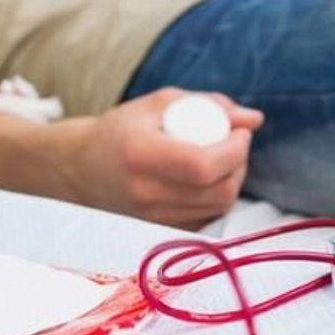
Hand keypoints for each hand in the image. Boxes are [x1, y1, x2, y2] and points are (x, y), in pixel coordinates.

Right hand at [61, 87, 263, 229]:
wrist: (80, 170)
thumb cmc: (120, 130)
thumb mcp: (156, 104)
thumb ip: (207, 104)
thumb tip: (254, 119)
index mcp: (140, 155)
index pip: (203, 165)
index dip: (235, 150)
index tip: (239, 132)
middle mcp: (144, 193)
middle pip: (217, 190)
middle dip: (239, 165)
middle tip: (236, 144)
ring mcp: (150, 217)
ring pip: (216, 207)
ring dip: (232, 181)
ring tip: (223, 159)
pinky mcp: (158, 230)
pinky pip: (205, 218)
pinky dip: (216, 198)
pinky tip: (208, 180)